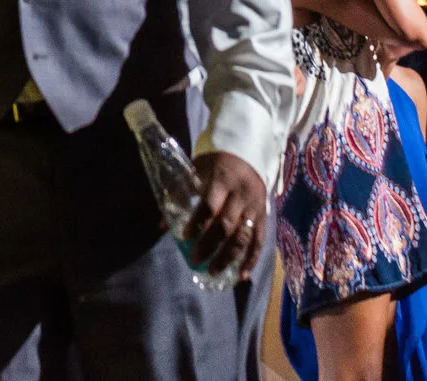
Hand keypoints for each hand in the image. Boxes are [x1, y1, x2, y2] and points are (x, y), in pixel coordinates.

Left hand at [186, 150, 267, 278]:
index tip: (184, 238)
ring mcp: (254, 207)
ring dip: (228, 257)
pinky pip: (259, 240)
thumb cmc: (216, 163)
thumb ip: (181, 194)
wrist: (248, 152)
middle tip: (194, 261)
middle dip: (209, 245)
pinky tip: (241, 275)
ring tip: (213, 272)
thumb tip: (163, 226)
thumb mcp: (197, 170)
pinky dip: (251, 259)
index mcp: (222, 180)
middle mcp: (241, 195)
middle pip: (226, 225)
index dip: (197, 223)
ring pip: (243, 236)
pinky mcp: (264, 216)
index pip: (209, 205)